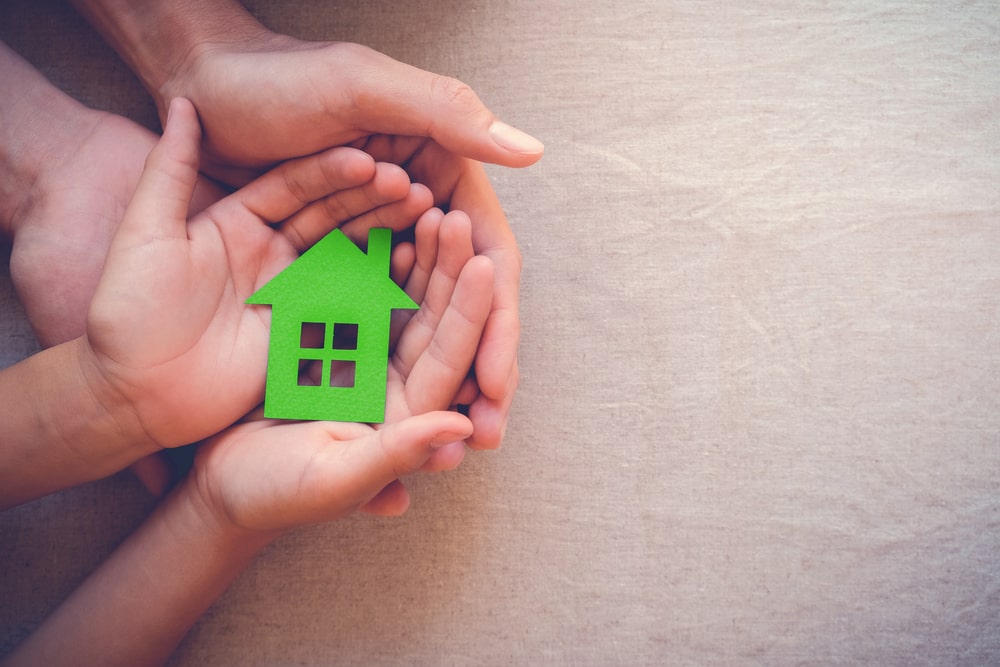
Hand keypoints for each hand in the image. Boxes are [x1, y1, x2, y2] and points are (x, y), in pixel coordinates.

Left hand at [82, 97, 433, 450]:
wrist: (133, 393)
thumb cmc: (128, 311)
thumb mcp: (146, 232)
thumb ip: (169, 169)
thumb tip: (183, 100)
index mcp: (237, 221)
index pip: (293, 185)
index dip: (331, 171)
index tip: (368, 158)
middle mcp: (270, 251)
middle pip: (329, 215)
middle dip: (369, 198)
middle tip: (409, 185)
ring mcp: (290, 291)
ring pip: (345, 254)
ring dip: (381, 233)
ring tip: (422, 215)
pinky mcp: (302, 330)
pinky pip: (346, 302)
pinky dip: (377, 283)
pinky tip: (407, 263)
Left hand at [161, 35, 526, 448]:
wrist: (202, 88)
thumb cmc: (280, 78)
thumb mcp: (362, 87)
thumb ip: (447, 116)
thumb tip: (532, 153)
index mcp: (441, 171)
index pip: (489, 257)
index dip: (501, 322)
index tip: (499, 383)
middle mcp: (416, 212)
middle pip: (463, 300)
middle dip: (481, 368)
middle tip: (490, 432)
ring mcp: (375, 240)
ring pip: (423, 319)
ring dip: (445, 379)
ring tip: (454, 442)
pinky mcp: (331, 260)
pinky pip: (370, 317)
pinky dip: (389, 361)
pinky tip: (399, 410)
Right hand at [190, 209, 493, 531]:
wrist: (217, 485)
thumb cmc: (273, 495)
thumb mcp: (333, 478)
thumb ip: (394, 454)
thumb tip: (461, 430)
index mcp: (406, 416)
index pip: (447, 359)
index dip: (466, 314)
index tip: (481, 265)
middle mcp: (394, 383)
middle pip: (430, 319)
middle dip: (446, 269)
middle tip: (455, 218)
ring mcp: (363, 356)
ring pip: (399, 298)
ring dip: (414, 255)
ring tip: (426, 205)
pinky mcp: (328, 338)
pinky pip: (356, 291)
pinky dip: (369, 258)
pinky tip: (380, 221)